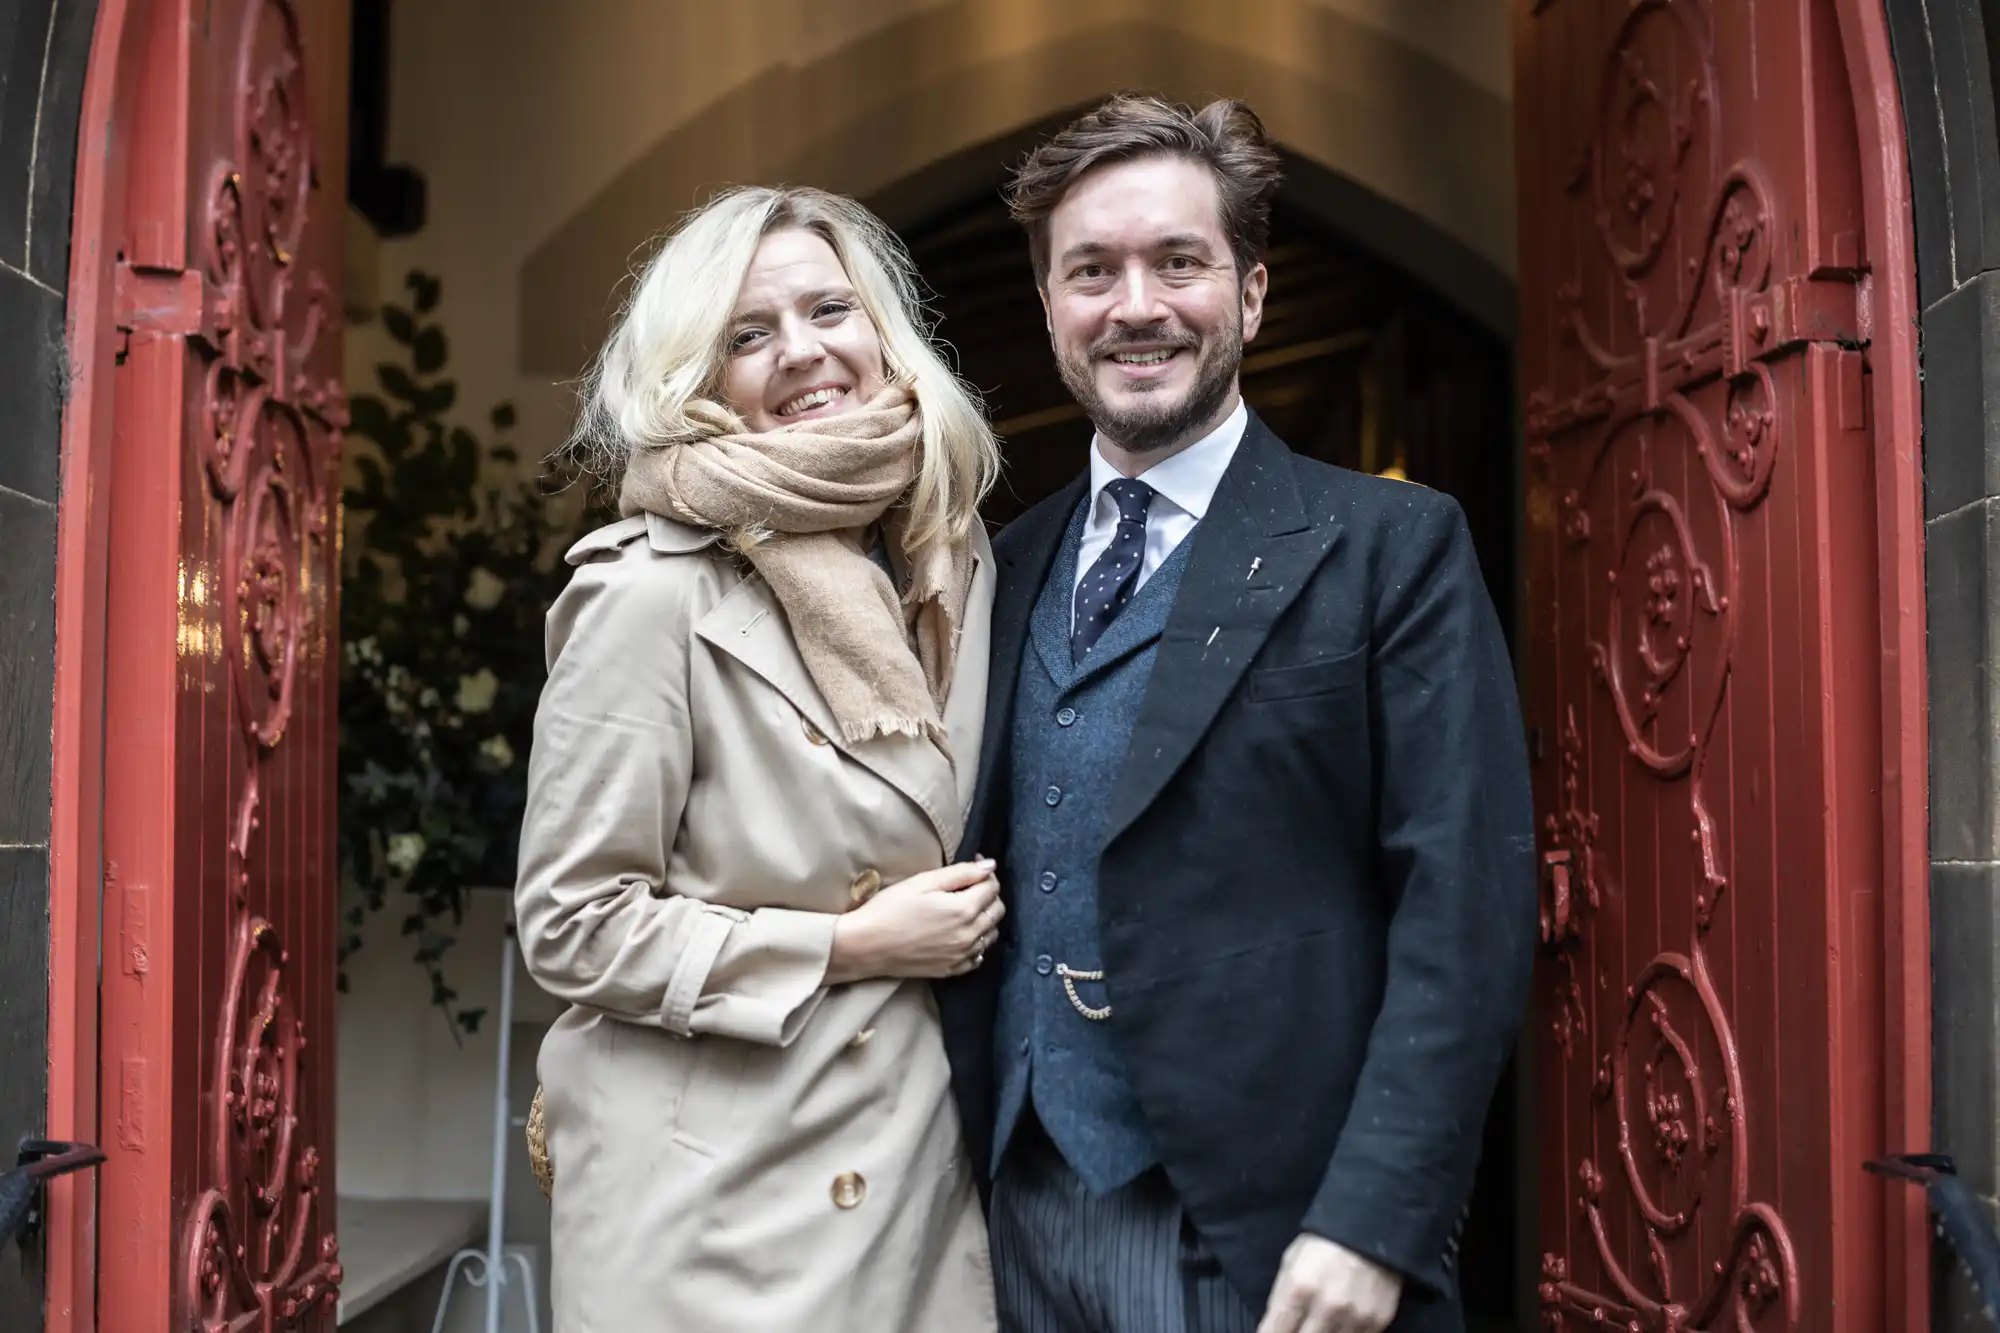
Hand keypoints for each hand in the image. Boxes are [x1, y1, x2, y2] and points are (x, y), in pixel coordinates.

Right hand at [825, 859, 1003, 983]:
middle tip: (969, 886)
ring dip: (986, 918)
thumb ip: (960, 873)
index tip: (972, 865)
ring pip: (991, 934)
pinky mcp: (951, 970)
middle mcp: (969, 935)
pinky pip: (978, 957)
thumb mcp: (923, 882)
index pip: (992, 887)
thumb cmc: (890, 908)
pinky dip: (977, 943)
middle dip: (989, 894)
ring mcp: (961, 955)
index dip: (985, 873)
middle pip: (997, 911)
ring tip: (965, 909)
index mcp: (964, 909)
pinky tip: (961, 934)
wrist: (866, 945)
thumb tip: (990, 866)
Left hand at [1256, 1234, 1402, 1332]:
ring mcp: (1354, 1318)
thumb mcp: (1291, 1262)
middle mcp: (1326, 1307)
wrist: (1371, 1228)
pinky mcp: (1377, 1322)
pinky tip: (1340, 1322)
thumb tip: (1272, 1327)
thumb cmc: (1324, 1244)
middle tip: (1298, 1324)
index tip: (1273, 1332)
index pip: (1275, 1332)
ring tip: (1319, 1321)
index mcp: (1299, 1288)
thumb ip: (1280, 1299)